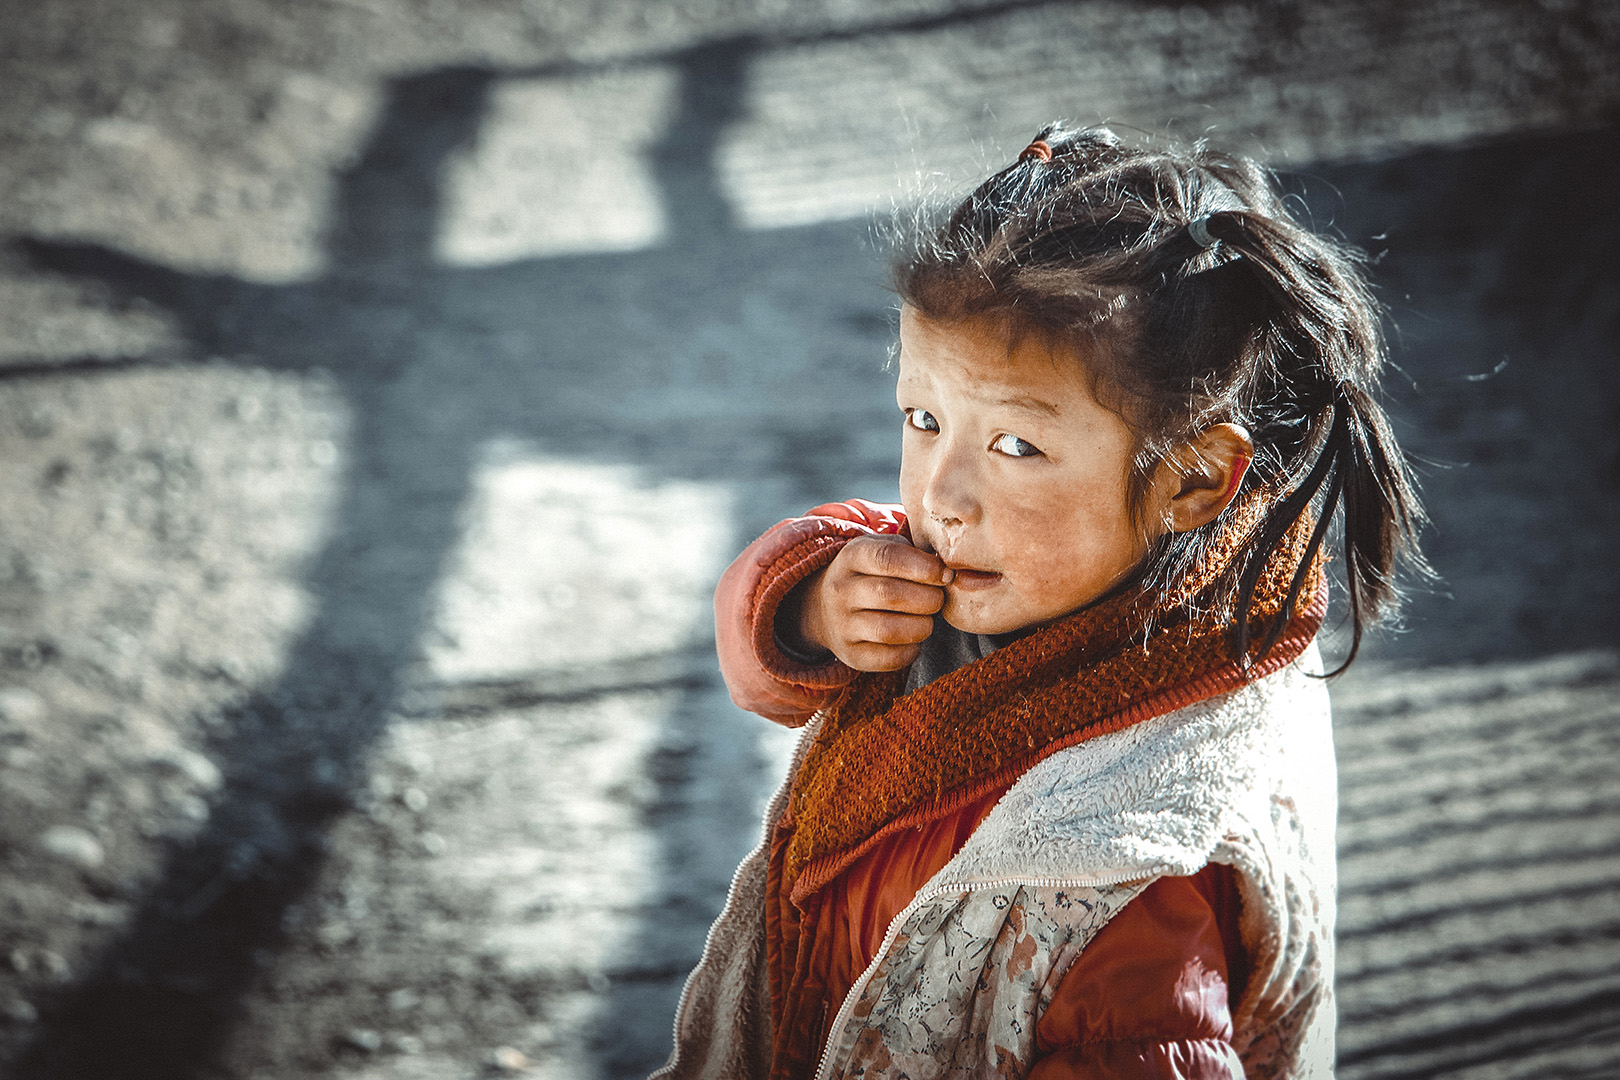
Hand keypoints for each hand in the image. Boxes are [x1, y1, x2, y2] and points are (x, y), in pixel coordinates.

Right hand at [783, 534, 953, 671]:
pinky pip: (889, 658)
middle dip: (928, 598)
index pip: (888, 557)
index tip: (945, 575)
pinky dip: (912, 650)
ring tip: (926, 619)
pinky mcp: (851, 655)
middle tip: (938, 599)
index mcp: (852, 557)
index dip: (924, 567)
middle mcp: (841, 590)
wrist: (828, 608)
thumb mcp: (883, 549)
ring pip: (890, 630)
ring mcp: (842, 625)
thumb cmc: (873, 574)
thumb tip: (947, 571)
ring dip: (922, 626)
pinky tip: (913, 639)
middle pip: (890, 594)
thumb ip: (914, 553)